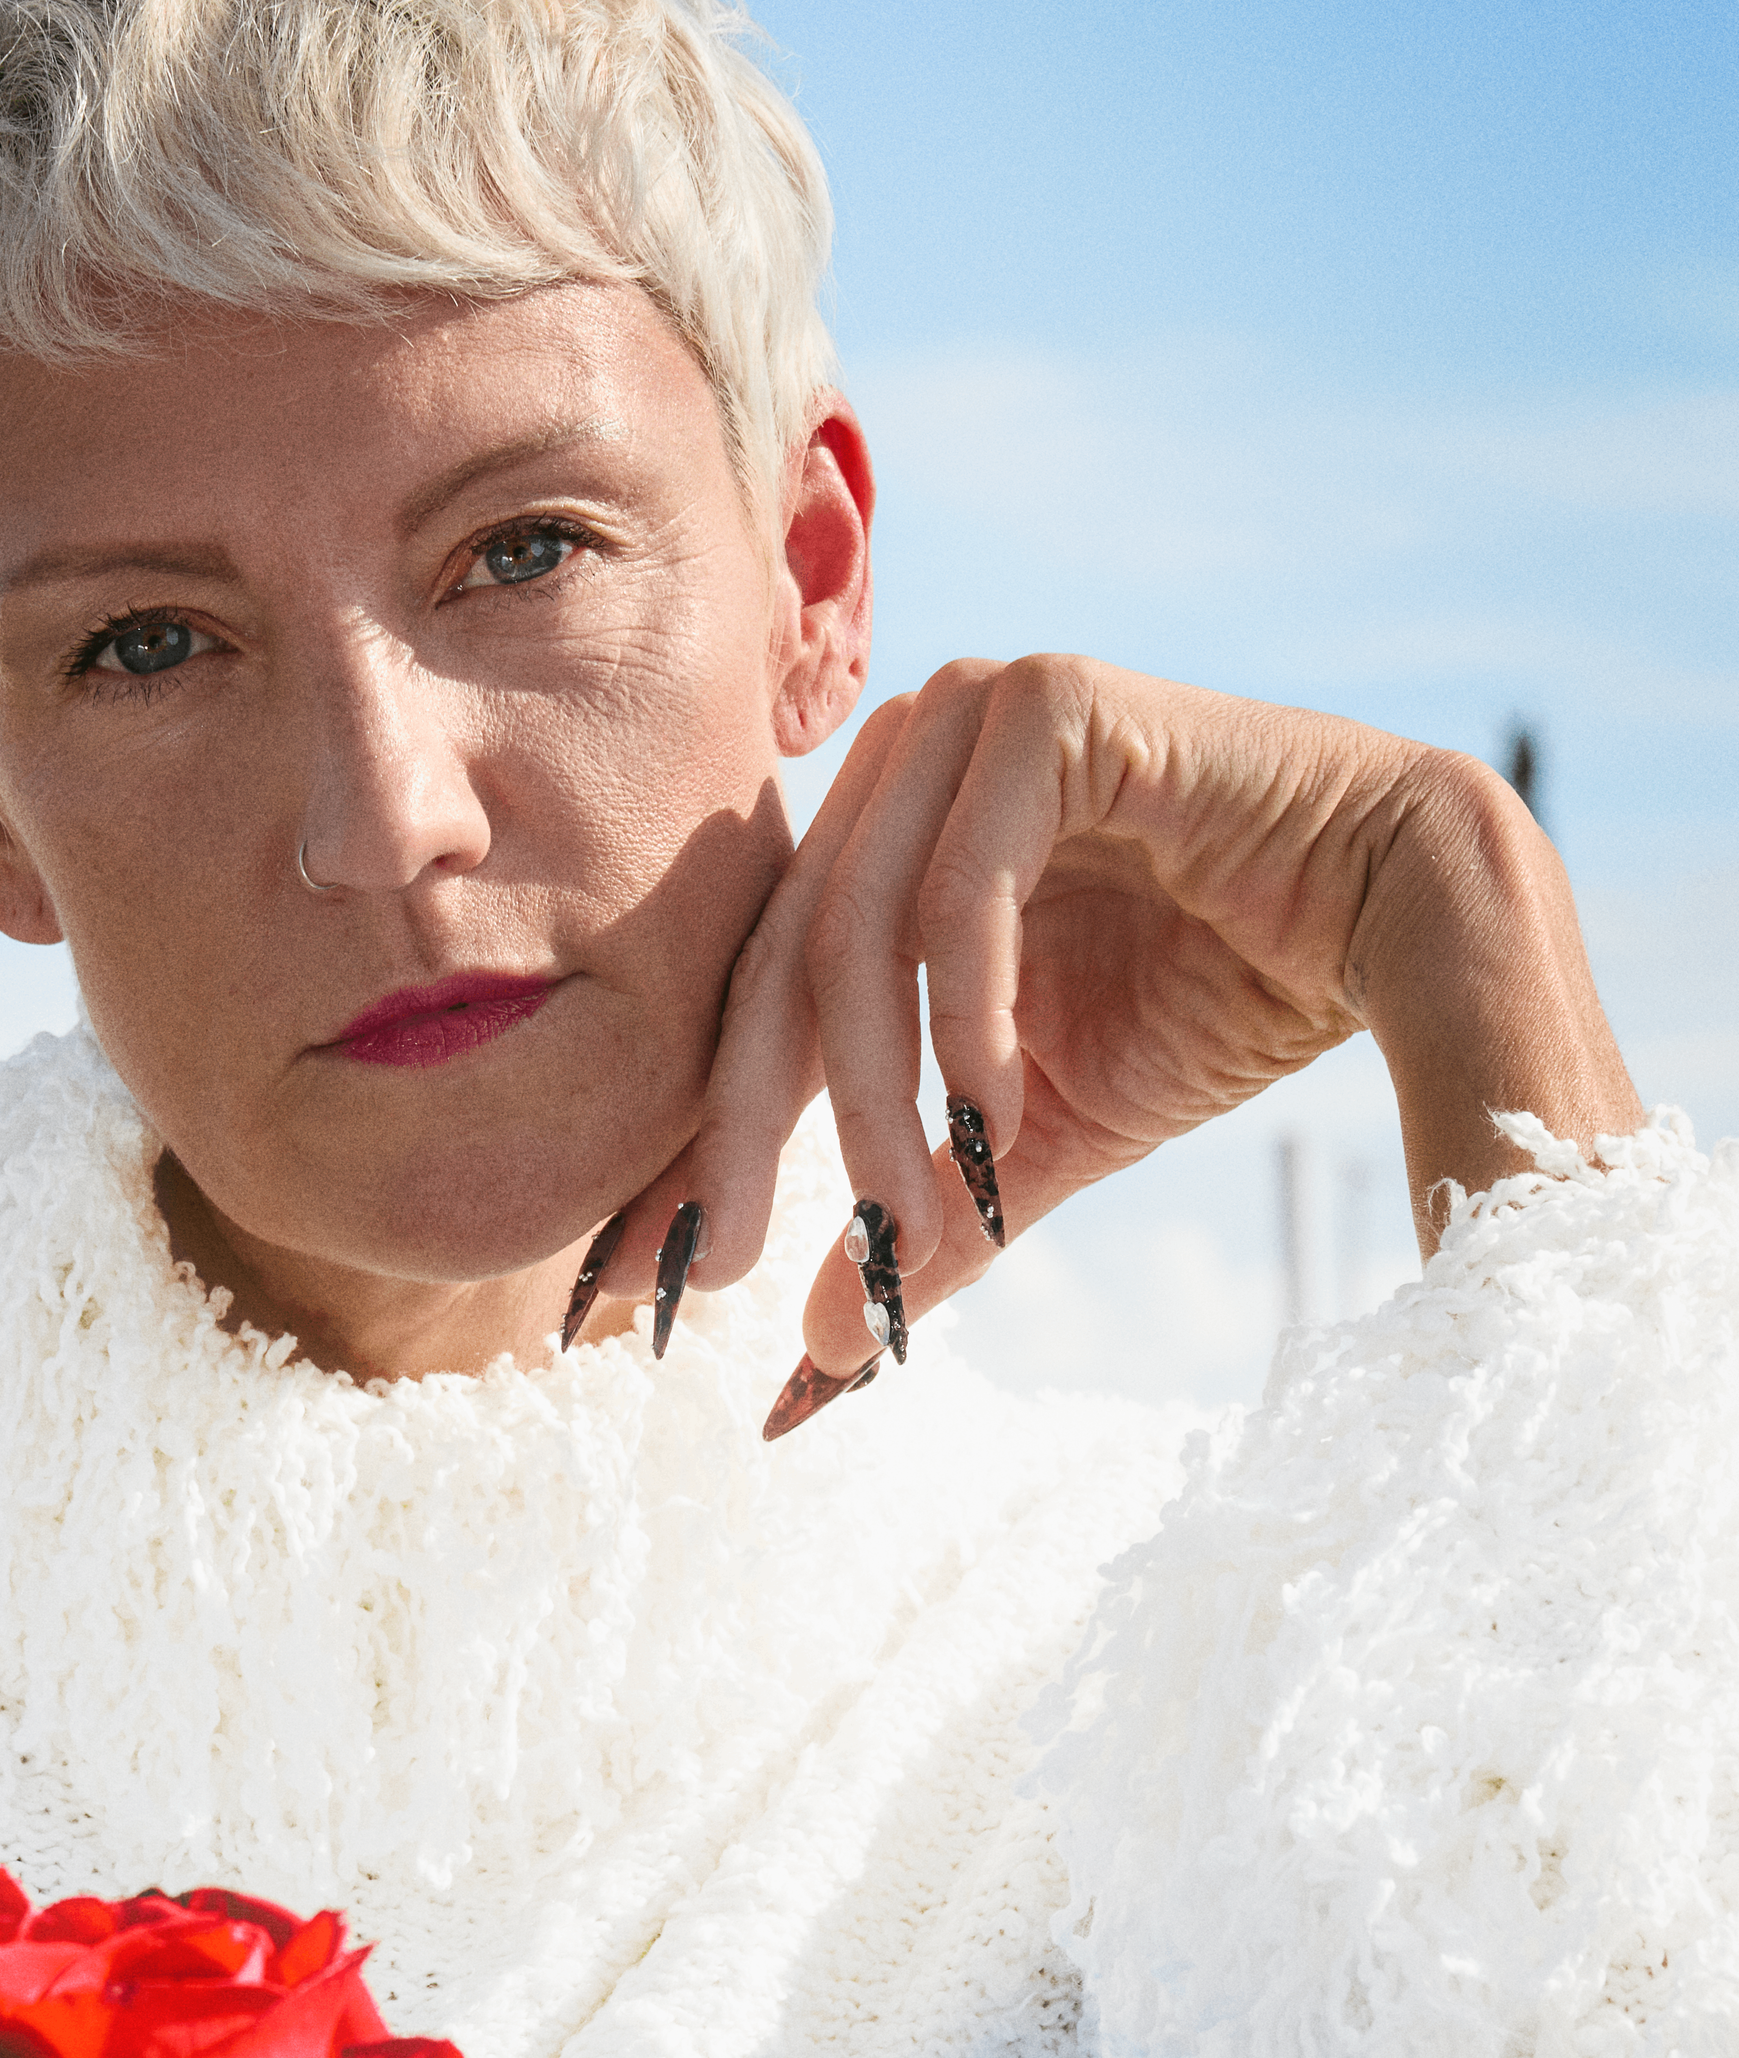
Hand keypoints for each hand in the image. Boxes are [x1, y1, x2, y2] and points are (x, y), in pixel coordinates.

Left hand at [597, 656, 1641, 1374]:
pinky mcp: (1046, 701)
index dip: (710, 1137)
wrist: (1393, 915)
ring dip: (869, 1097)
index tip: (664, 1279)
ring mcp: (967, 717)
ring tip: (903, 1223)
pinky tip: (990, 1112)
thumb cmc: (1212, 998)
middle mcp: (901, 760)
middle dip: (751, 1136)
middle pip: (782, 963)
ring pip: (859, 929)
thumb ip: (925, 1216)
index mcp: (875, 840)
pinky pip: (961, 880)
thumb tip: (817, 1356)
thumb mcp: (1035, 1136)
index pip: (759, 992)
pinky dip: (963, 1010)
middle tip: (734, 1273)